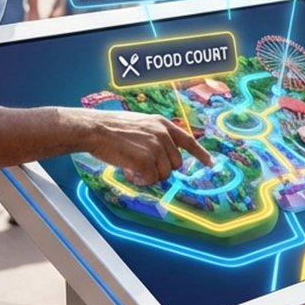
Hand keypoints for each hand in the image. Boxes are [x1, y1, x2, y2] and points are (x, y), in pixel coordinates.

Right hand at [86, 111, 211, 186]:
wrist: (95, 129)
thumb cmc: (112, 128)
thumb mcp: (140, 124)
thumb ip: (155, 136)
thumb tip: (163, 157)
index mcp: (162, 124)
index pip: (188, 140)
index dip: (200, 153)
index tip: (210, 163)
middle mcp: (163, 134)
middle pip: (175, 164)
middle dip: (161, 169)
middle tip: (142, 166)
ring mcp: (155, 147)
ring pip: (164, 174)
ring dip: (149, 176)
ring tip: (132, 166)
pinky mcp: (146, 160)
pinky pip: (151, 180)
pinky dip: (141, 180)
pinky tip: (129, 172)